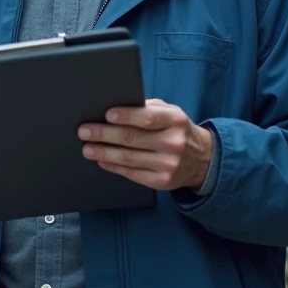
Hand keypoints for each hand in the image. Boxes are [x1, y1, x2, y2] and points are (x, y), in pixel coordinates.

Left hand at [78, 98, 212, 190]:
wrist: (203, 159)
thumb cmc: (177, 130)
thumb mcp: (170, 113)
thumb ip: (148, 108)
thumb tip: (116, 106)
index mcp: (175, 120)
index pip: (147, 117)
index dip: (126, 116)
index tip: (106, 115)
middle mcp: (173, 142)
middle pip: (132, 138)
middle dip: (104, 134)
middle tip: (84, 131)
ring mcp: (168, 164)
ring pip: (129, 158)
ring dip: (104, 153)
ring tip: (87, 148)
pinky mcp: (162, 181)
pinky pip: (132, 174)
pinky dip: (114, 167)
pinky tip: (102, 161)